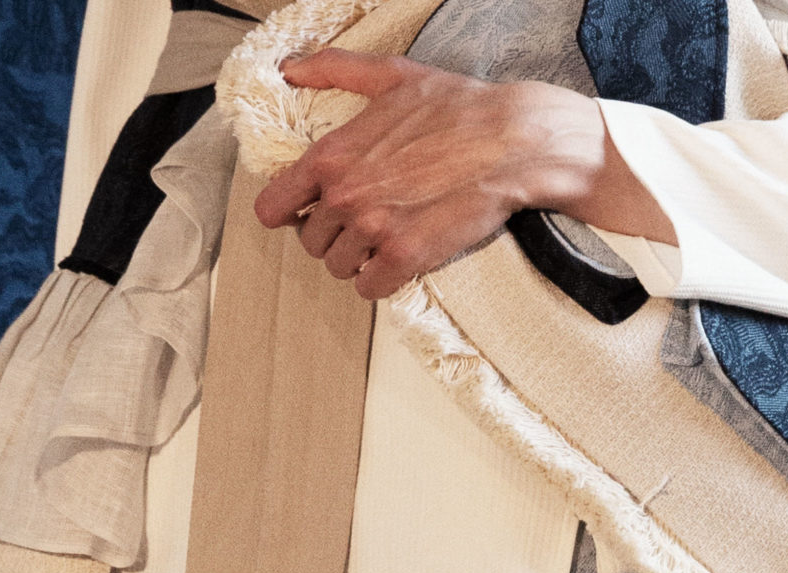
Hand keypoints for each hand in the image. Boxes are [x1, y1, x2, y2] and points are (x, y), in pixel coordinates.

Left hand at [255, 49, 675, 298]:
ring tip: (382, 241)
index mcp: (331, 156)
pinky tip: (396, 263)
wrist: (514, 142)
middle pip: (309, 241)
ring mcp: (374, 229)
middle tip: (361, 224)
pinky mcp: (404, 257)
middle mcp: (345, 196)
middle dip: (332, 235)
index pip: (273, 207)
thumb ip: (335, 70)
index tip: (304, 213)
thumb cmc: (459, 108)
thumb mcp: (392, 77)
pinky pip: (369, 287)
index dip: (287, 212)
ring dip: (357, 260)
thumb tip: (291, 69)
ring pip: (338, 267)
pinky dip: (379, 281)